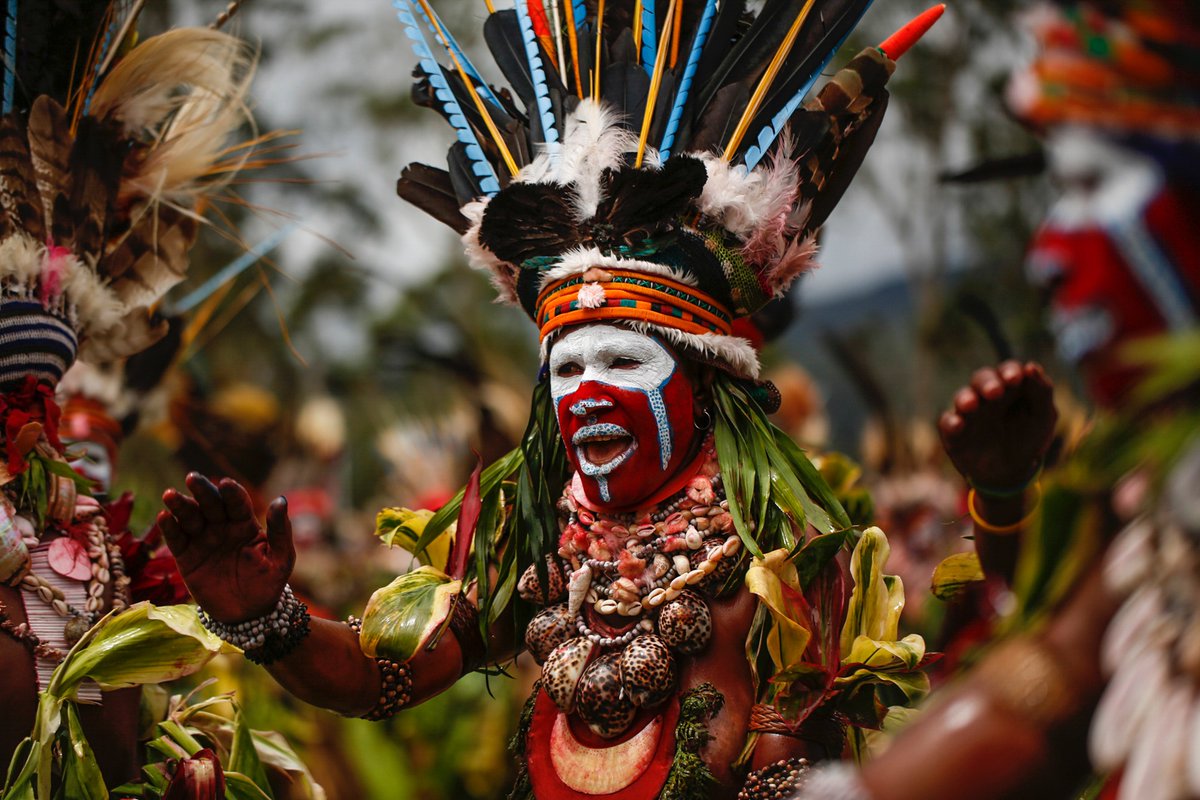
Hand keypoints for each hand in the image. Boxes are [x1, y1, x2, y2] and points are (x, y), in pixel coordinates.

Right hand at [158, 473, 294, 622]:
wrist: (249, 614)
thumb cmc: (268, 582)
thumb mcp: (281, 558)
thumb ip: (281, 530)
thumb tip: (281, 499)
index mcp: (246, 524)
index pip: (238, 503)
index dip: (232, 493)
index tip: (226, 484)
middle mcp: (222, 527)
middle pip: (211, 504)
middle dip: (202, 491)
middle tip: (192, 478)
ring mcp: (203, 540)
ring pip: (190, 518)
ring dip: (180, 505)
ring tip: (170, 495)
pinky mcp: (186, 557)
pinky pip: (177, 540)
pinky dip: (169, 528)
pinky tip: (164, 517)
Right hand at [939, 361, 1056, 490]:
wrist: (1010, 474)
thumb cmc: (1027, 440)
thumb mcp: (1042, 417)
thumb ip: (1041, 392)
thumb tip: (1031, 366)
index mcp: (1009, 388)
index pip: (1007, 371)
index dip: (1009, 371)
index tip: (1015, 378)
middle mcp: (986, 397)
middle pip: (982, 378)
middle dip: (987, 383)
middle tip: (995, 392)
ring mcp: (969, 413)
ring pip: (962, 396)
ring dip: (966, 398)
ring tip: (971, 404)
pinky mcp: (954, 432)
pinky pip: (947, 422)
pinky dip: (950, 422)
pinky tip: (957, 424)